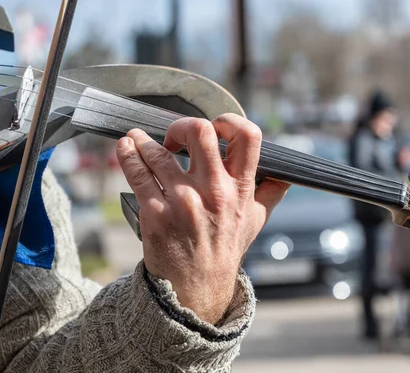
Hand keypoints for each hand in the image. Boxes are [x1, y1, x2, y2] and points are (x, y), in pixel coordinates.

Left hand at [116, 113, 288, 323]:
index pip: (247, 137)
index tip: (214, 126)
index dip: (230, 121)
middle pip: (200, 132)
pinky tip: (125, 148)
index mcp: (240, 189)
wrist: (196, 288)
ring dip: (142, 141)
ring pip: (158, 153)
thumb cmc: (224, 250)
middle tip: (172, 137)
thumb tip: (284, 176)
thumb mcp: (254, 222)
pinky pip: (138, 174)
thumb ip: (270, 195)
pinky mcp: (156, 213)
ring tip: (136, 139)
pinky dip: (127, 155)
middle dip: (181, 126)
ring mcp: (183, 201)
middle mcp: (213, 191)